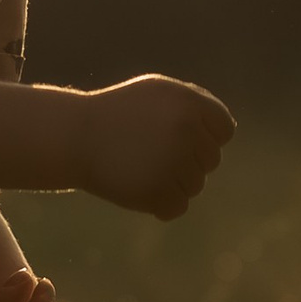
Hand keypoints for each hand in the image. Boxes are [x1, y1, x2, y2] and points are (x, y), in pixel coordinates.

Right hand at [73, 74, 234, 219]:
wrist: (74, 136)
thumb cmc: (118, 113)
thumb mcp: (157, 94)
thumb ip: (193, 106)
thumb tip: (226, 130)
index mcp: (189, 102)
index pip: (224, 130)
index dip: (204, 137)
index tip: (179, 138)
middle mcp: (186, 130)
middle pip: (210, 160)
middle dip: (186, 160)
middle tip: (150, 153)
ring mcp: (172, 162)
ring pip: (195, 185)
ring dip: (172, 182)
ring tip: (140, 167)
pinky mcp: (157, 191)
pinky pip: (178, 207)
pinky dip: (160, 203)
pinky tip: (137, 187)